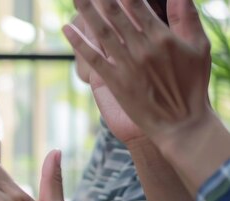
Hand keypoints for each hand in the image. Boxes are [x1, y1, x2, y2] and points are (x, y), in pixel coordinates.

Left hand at [63, 0, 212, 148]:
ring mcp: (125, 65)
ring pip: (101, 32)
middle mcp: (141, 49)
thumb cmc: (192, 84)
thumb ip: (185, 18)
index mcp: (162, 37)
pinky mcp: (113, 82)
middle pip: (115, 15)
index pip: (137, 6)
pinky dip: (78, 42)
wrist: (179, 123)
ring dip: (86, 12)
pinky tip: (66, 29)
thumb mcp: (199, 47)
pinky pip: (92, 58)